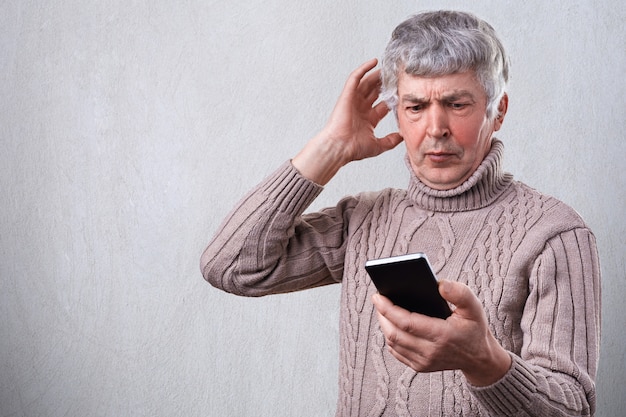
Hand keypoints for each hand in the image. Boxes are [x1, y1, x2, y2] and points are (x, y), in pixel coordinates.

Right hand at [292, 59, 402, 184]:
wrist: (339, 147)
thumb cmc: (353, 149)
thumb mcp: (378, 146)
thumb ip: (390, 141)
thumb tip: (402, 136)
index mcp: (367, 120)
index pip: (382, 105)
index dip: (392, 98)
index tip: (403, 92)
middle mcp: (360, 109)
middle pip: (375, 92)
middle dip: (385, 84)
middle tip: (396, 76)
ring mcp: (353, 101)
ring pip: (367, 83)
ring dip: (377, 75)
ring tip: (388, 67)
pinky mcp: (347, 95)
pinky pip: (355, 78)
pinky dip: (363, 69)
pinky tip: (374, 62)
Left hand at [372, 280, 511, 386]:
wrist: (480, 358)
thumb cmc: (474, 328)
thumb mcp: (474, 307)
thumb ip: (460, 293)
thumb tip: (439, 284)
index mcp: (442, 335)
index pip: (406, 323)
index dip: (388, 309)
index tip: (378, 296)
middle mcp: (431, 352)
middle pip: (394, 333)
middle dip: (382, 315)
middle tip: (378, 299)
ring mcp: (424, 362)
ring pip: (392, 343)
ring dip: (384, 325)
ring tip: (383, 309)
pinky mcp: (420, 367)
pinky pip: (396, 352)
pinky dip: (390, 336)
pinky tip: (390, 324)